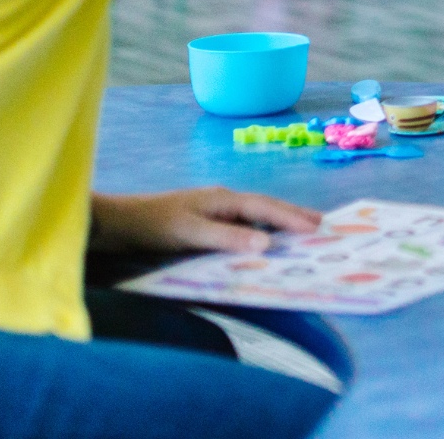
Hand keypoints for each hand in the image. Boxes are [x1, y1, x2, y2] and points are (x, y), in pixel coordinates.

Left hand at [89, 187, 320, 253]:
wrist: (121, 223)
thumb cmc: (155, 225)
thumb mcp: (192, 234)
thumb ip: (228, 237)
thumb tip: (267, 243)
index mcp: (223, 199)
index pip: (265, 208)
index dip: (291, 218)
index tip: (317, 228)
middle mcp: (223, 200)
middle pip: (265, 206)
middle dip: (292, 215)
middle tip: (321, 225)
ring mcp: (214, 208)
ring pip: (255, 213)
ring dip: (278, 221)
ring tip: (301, 230)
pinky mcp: (205, 220)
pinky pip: (242, 223)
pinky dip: (260, 229)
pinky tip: (263, 239)